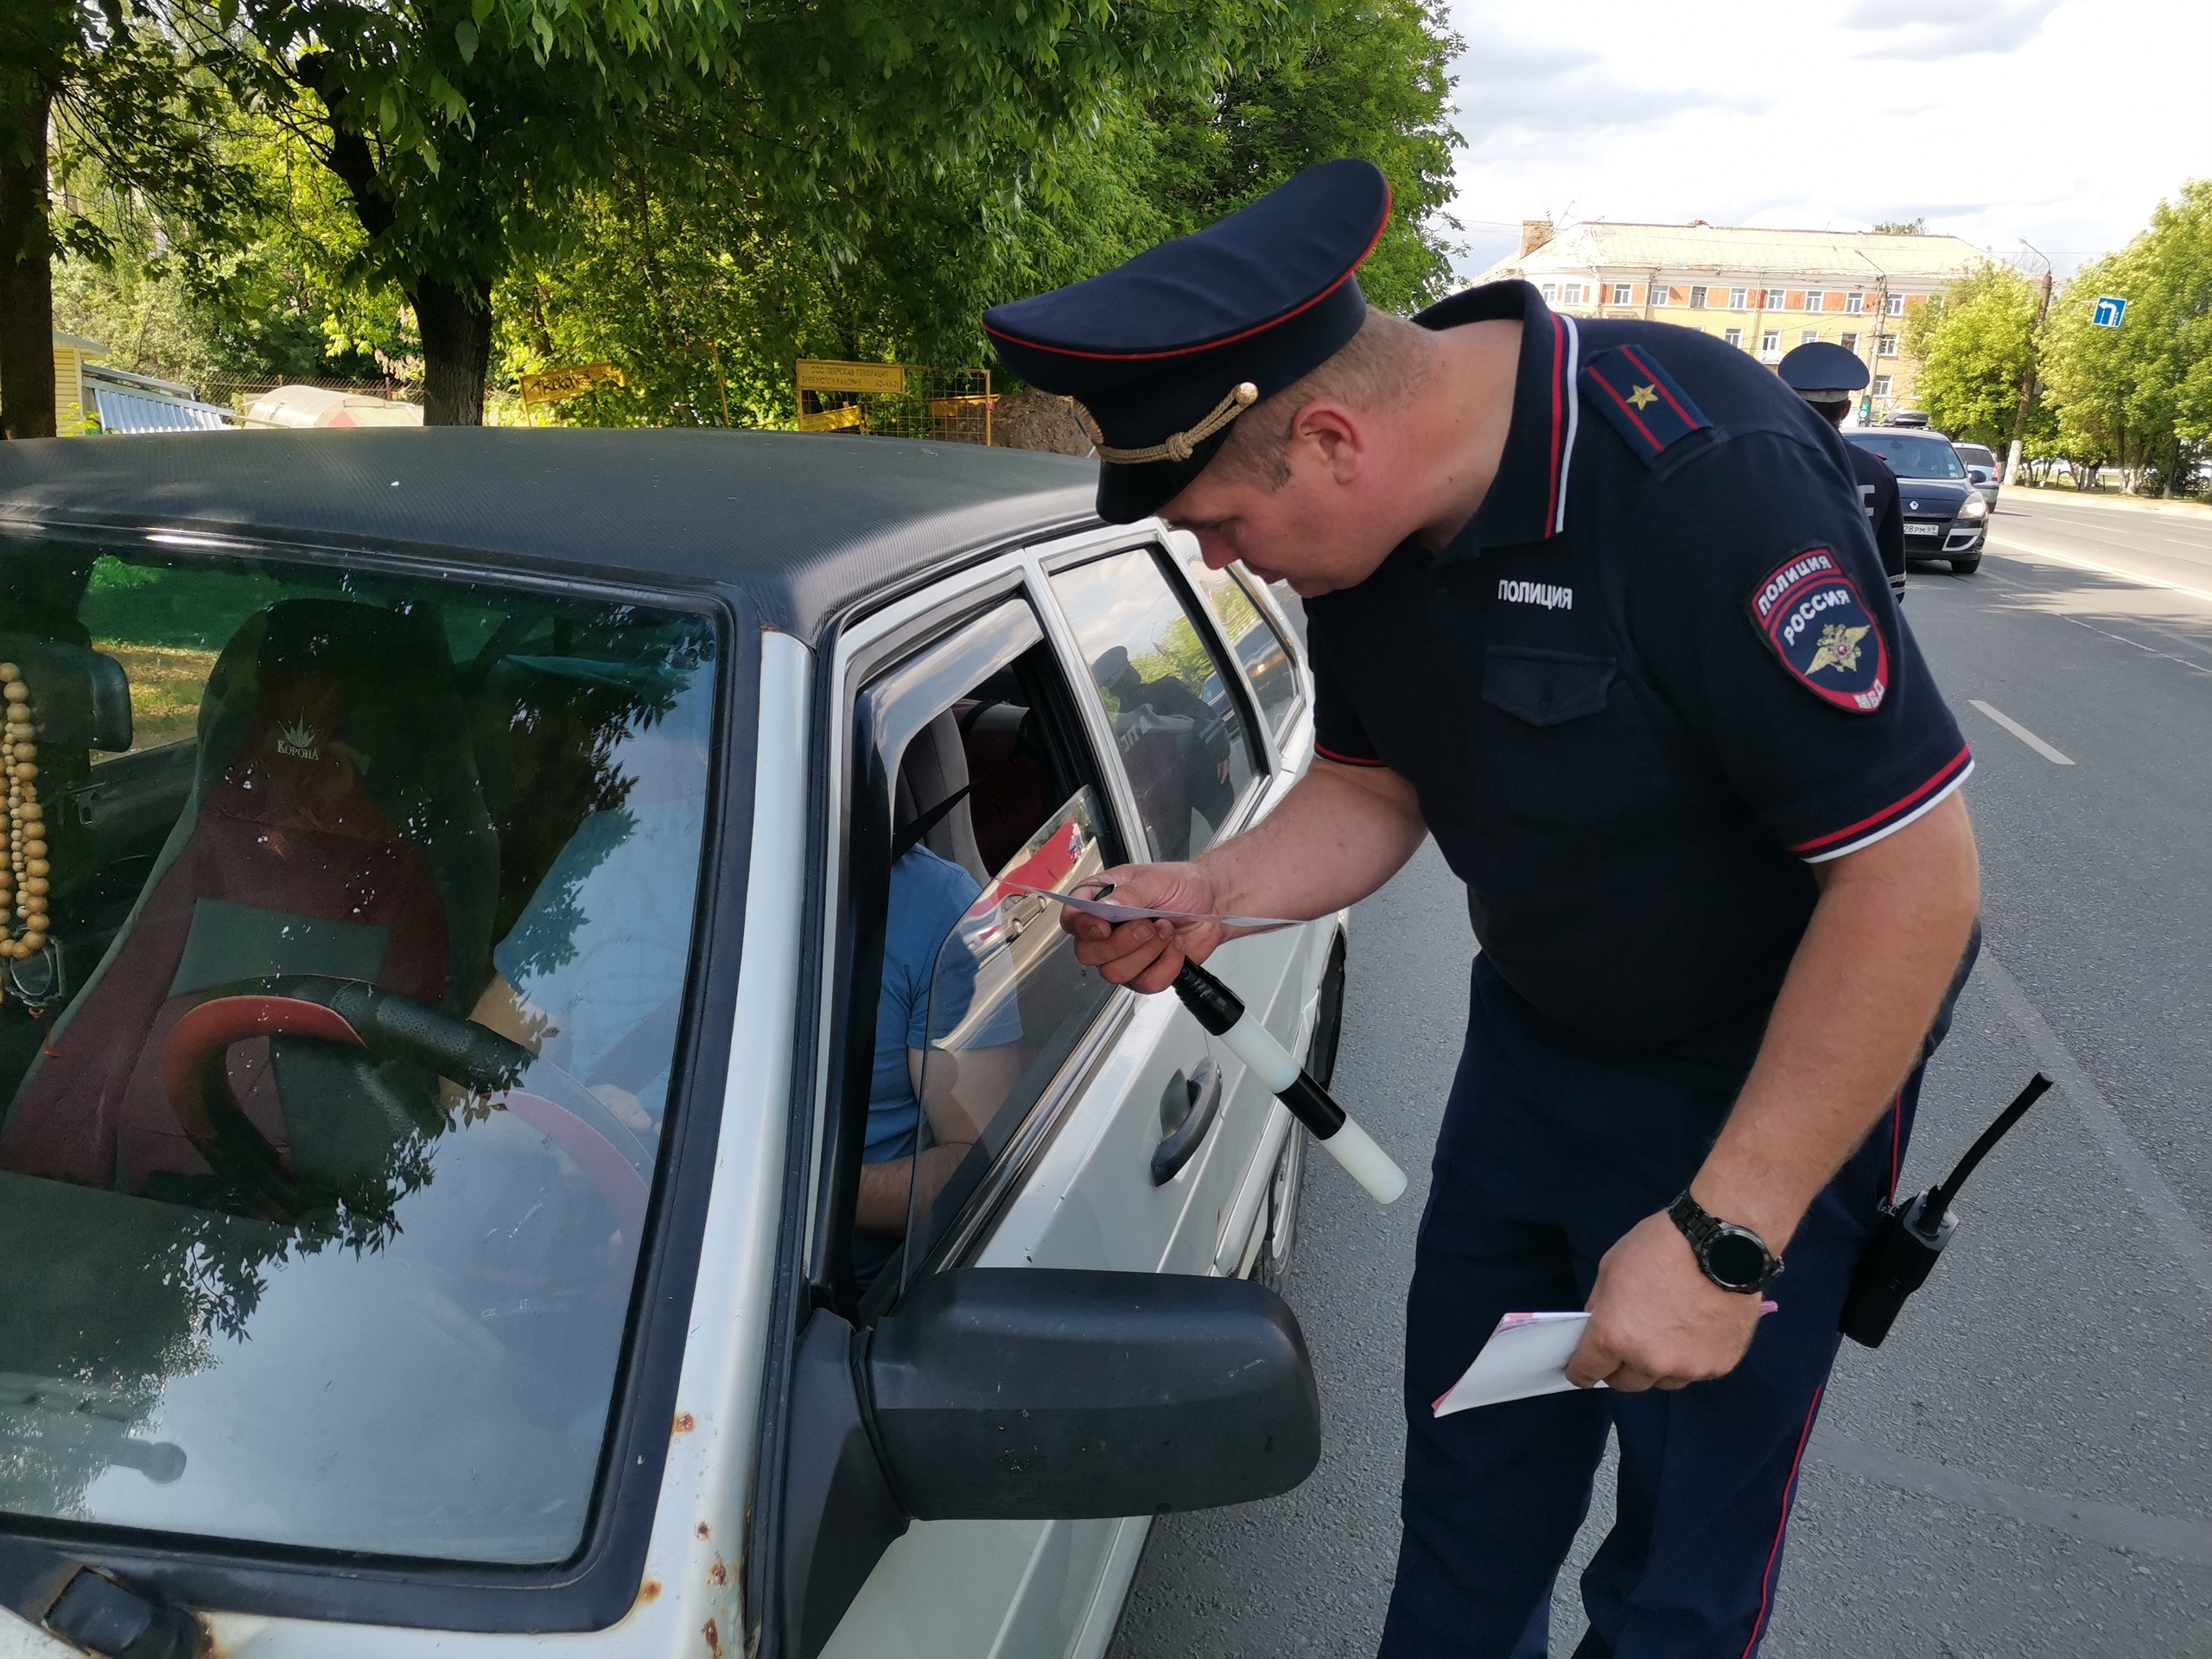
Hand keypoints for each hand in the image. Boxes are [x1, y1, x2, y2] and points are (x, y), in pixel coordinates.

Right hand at [1062, 861, 1223, 994]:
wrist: (1212, 904)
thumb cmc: (1182, 885)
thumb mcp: (1156, 880)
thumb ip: (1130, 894)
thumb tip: (1106, 907)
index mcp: (1101, 900)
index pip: (1072, 919)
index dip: (1081, 927)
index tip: (1103, 927)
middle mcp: (1107, 930)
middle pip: (1087, 953)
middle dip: (1122, 943)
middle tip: (1148, 925)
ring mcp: (1124, 955)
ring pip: (1115, 973)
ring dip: (1147, 953)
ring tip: (1167, 931)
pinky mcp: (1144, 973)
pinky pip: (1145, 983)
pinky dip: (1167, 966)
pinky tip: (1175, 947)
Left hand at [1564, 1209, 1761, 1392]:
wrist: (1722, 1243)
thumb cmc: (1659, 1247)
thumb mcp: (1611, 1269)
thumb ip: (1602, 1308)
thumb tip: (1599, 1331)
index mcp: (1614, 1336)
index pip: (1587, 1372)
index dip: (1582, 1371)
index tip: (1583, 1371)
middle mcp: (1649, 1361)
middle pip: (1627, 1383)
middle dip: (1622, 1367)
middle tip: (1629, 1343)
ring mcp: (1687, 1368)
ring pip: (1663, 1381)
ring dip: (1659, 1365)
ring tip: (1670, 1332)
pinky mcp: (1719, 1366)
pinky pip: (1696, 1372)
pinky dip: (1692, 1358)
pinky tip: (1698, 1330)